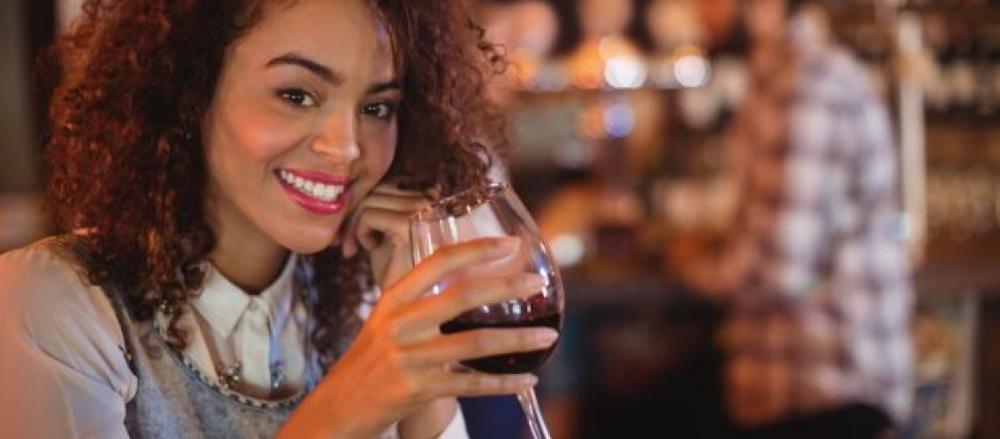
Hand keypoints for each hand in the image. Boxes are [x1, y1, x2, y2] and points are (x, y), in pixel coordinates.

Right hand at [278, 237, 557, 437]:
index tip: (511, 244)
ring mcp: (408, 357)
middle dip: (506, 287)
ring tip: (548, 335)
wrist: (339, 407)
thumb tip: (471, 282)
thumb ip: (420, 301)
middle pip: (463, 296)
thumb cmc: (371, 360)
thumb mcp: (386, 321)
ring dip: (518, 339)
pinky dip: (504, 383)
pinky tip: (527, 379)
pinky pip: (471, 384)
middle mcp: (400, 323)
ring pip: (475, 343)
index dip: (478, 249)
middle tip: (537, 283)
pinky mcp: (417, 390)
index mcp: (394, 298)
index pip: (439, 262)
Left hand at [340, 183, 429, 287]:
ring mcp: (423, 211)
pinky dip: (359, 232)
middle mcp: (431, 200)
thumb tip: (348, 187)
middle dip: (353, 214)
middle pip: (377, 187)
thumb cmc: (396, 269)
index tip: (351, 229)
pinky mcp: (409, 225)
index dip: (363, 202)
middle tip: (345, 242)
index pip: (387, 182)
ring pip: (370, 199)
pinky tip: (368, 249)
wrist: (409, 305)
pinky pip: (369, 215)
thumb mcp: (384, 231)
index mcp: (430, 197)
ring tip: (355, 248)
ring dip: (353, 225)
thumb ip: (375, 206)